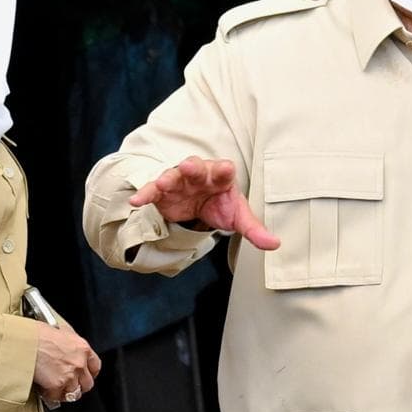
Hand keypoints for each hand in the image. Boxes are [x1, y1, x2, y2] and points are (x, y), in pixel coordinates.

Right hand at [30, 317, 103, 401]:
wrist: (24, 342)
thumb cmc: (37, 334)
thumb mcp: (61, 332)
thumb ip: (70, 345)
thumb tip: (68, 351)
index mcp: (82, 348)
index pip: (95, 367)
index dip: (89, 373)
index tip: (83, 376)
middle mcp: (79, 363)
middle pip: (87, 383)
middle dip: (78, 385)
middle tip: (68, 384)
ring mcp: (69, 375)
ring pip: (74, 393)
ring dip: (64, 392)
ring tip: (55, 388)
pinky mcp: (57, 385)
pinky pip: (56, 397)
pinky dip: (50, 395)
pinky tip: (44, 389)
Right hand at [134, 156, 279, 251]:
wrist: (200, 205)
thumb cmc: (221, 204)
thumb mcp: (238, 216)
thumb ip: (254, 229)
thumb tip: (275, 244)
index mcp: (221, 177)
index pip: (224, 171)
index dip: (224, 170)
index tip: (226, 169)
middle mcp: (200, 175)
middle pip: (197, 167)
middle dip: (193, 167)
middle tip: (188, 167)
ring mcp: (180, 181)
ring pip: (173, 176)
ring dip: (167, 179)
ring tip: (162, 184)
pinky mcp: (163, 192)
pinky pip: (153, 191)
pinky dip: (145, 194)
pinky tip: (136, 201)